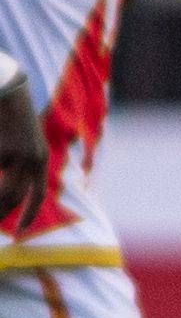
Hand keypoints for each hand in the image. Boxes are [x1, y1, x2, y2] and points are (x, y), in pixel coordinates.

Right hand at [0, 58, 45, 234]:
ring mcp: (10, 154)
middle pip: (11, 198)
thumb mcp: (24, 140)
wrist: (4, 86)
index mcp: (40, 159)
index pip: (37, 195)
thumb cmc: (10, 113)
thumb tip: (8, 194)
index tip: (20, 231)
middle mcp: (30, 159)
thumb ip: (21, 163)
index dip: (27, 215)